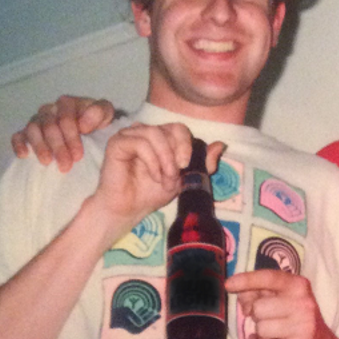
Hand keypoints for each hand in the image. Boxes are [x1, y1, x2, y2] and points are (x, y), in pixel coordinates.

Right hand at [11, 95, 116, 172]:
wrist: (95, 138)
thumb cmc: (100, 126)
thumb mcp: (107, 117)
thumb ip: (100, 112)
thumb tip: (82, 124)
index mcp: (69, 104)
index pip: (65, 115)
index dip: (71, 135)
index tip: (79, 155)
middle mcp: (51, 110)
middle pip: (49, 124)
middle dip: (58, 146)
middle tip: (67, 165)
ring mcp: (38, 121)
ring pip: (33, 129)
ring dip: (40, 146)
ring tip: (47, 162)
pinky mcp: (27, 133)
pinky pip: (18, 135)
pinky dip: (19, 144)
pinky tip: (24, 155)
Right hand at [89, 123, 223, 242]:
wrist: (129, 209)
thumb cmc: (152, 193)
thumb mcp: (184, 178)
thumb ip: (202, 162)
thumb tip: (221, 145)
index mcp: (161, 137)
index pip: (179, 129)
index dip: (187, 146)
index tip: (186, 166)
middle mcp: (146, 132)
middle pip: (170, 129)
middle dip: (177, 155)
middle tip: (174, 177)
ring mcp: (130, 135)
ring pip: (155, 133)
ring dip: (165, 159)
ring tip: (164, 179)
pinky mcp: (117, 143)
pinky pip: (140, 143)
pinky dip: (152, 160)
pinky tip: (154, 176)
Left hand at [227, 270, 334, 338]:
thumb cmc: (294, 317)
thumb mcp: (282, 298)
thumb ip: (259, 291)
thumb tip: (240, 293)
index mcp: (299, 285)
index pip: (269, 277)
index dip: (247, 280)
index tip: (228, 285)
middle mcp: (303, 303)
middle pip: (258, 307)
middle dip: (257, 315)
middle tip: (269, 319)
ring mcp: (303, 326)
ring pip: (260, 328)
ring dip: (260, 332)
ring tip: (274, 333)